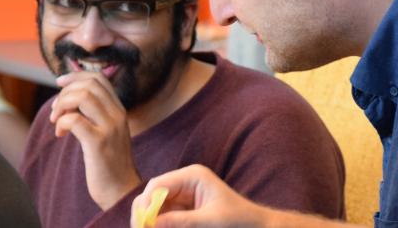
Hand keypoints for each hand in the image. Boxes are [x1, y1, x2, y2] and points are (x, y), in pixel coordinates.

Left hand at [51, 70, 140, 209]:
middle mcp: (118, 114)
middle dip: (66, 92)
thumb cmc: (108, 163)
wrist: (121, 192)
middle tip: (56, 110)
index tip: (59, 82)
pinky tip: (60, 134)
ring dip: (62, 105)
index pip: (98, 78)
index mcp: (119, 109)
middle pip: (89, 84)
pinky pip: (75, 119)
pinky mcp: (99, 143)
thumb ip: (94, 114)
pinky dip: (62, 122)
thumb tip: (70, 97)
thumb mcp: (106, 132)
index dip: (76, 76)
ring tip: (56, 121)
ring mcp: (110, 128)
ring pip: (82, 97)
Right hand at [131, 165, 268, 227]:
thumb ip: (182, 222)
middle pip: (153, 194)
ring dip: (149, 220)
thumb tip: (152, 224)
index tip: (141, 222)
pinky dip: (158, 225)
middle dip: (144, 212)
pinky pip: (164, 216)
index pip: (159, 184)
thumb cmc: (239, 220)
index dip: (146, 202)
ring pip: (155, 207)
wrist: (256, 227)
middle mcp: (184, 182)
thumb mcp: (210, 222)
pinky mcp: (183, 209)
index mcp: (192, 176)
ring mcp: (182, 195)